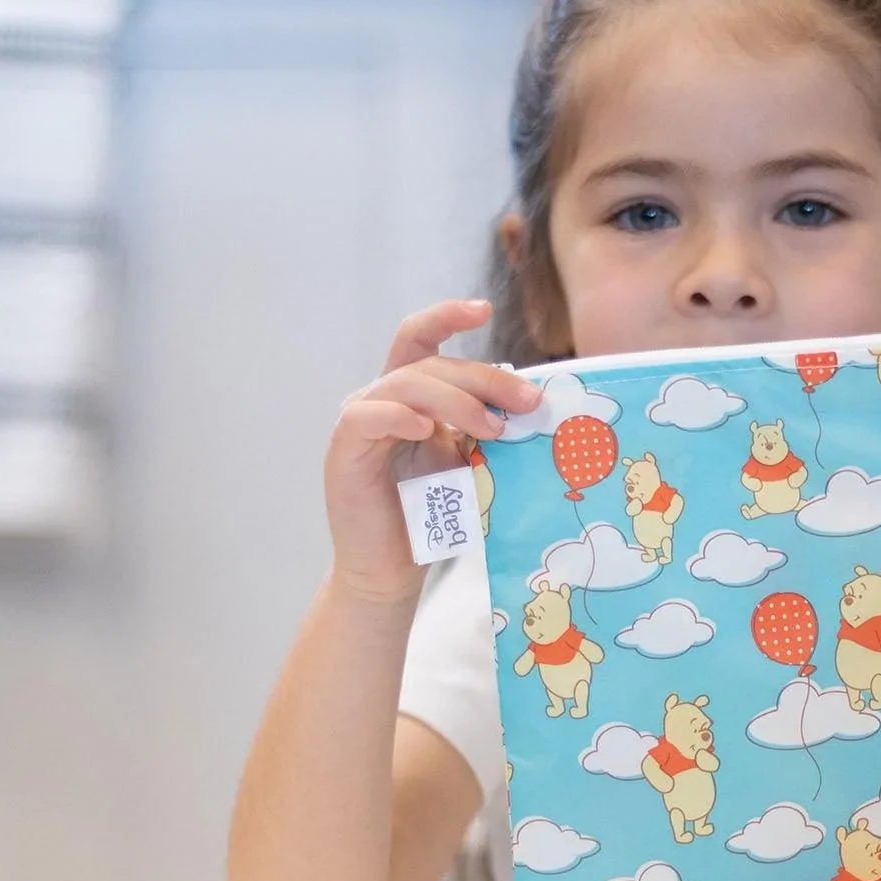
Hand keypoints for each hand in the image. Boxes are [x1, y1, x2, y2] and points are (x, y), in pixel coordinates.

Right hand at [323, 298, 540, 602]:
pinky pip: (368, 417)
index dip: (447, 317)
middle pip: (430, 366)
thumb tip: (535, 404)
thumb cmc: (431, 515)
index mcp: (409, 396)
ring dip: (456, 401)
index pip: (421, 340)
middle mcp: (380, 399)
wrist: (393, 570)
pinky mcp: (346, 450)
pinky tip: (428, 429)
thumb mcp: (466, 459)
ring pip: (406, 386)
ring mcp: (360, 422)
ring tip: (492, 428)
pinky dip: (400, 416)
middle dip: (483, 378)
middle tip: (527, 402)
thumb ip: (484, 426)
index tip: (484, 309)